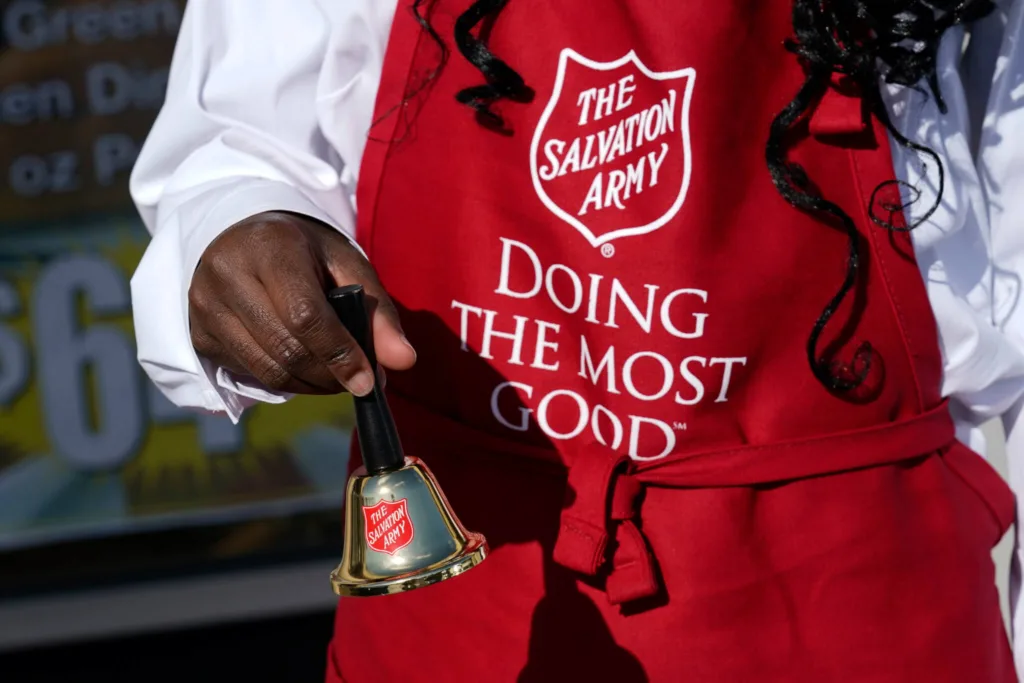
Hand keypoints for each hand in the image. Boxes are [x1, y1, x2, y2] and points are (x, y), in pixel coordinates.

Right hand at [188, 211, 415, 395]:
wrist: (238, 234)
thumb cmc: (302, 250)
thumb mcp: (346, 264)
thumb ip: (377, 312)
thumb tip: (404, 362)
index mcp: (269, 247)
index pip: (305, 315)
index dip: (339, 354)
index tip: (368, 381)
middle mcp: (227, 275)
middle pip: (286, 350)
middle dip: (330, 376)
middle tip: (358, 381)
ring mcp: (204, 307)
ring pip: (266, 371)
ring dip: (310, 385)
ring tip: (335, 376)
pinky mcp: (196, 334)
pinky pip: (248, 374)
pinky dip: (284, 381)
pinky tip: (302, 367)